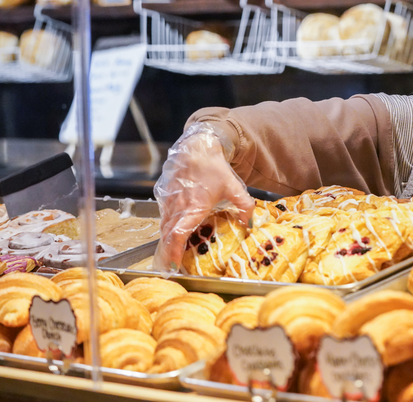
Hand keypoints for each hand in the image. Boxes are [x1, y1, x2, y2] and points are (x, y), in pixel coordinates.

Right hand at [153, 123, 253, 269]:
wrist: (196, 147)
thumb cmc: (213, 167)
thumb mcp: (234, 186)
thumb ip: (244, 206)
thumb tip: (250, 223)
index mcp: (193, 206)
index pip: (177, 234)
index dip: (174, 251)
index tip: (175, 264)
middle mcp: (177, 205)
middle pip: (167, 235)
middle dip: (168, 253)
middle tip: (173, 266)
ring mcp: (168, 201)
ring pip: (163, 226)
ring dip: (166, 241)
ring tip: (172, 254)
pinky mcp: (163, 195)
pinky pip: (162, 216)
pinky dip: (166, 228)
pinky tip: (173, 233)